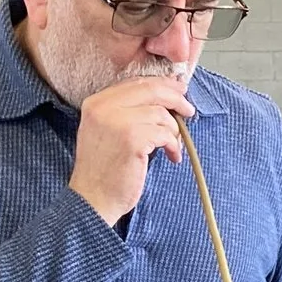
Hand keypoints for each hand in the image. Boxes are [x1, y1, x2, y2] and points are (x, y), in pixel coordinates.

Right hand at [69, 74, 198, 225]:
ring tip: (172, 146)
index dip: (162, 85)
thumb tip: (163, 96)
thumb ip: (126, 111)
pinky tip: (172, 156)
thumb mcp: (107, 131)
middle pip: (151, 90)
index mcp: (96, 103)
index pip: (135, 82)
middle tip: (189, 111)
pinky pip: (164, 133)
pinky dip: (173, 145)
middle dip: (176, 99)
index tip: (179, 90)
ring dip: (174, 131)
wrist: (92, 199)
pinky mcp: (132, 139)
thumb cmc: (104, 170)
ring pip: (161, 113)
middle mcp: (103, 107)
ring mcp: (117, 122)